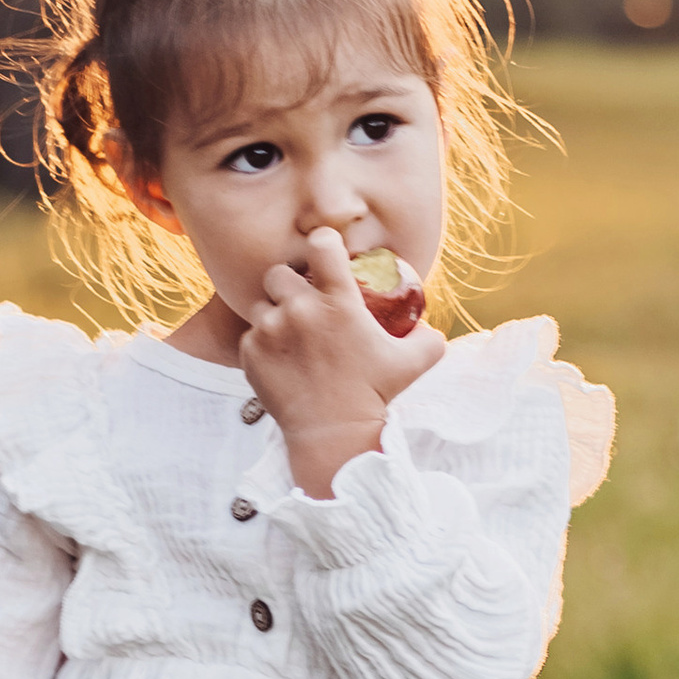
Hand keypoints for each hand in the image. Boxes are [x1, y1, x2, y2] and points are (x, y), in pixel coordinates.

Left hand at [240, 231, 444, 497]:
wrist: (334, 435)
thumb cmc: (376, 395)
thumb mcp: (416, 362)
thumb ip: (428, 336)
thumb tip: (425, 324)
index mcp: (339, 302)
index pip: (321, 243)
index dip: (323, 245)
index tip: (326, 257)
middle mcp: (300, 310)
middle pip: (279, 272)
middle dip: (289, 284)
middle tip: (301, 303)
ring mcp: (271, 331)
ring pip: (260, 304)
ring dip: (273, 314)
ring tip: (289, 334)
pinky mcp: (250, 353)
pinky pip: (250, 335)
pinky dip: (262, 344)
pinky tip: (281, 360)